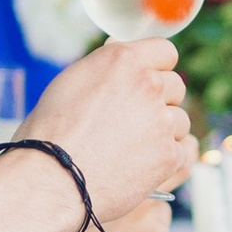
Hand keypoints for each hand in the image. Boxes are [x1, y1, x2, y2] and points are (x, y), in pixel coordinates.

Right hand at [23, 39, 194, 211]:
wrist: (51, 179)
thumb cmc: (49, 134)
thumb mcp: (71, 82)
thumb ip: (105, 68)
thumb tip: (120, 54)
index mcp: (122, 60)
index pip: (165, 51)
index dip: (156, 68)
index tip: (148, 83)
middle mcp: (147, 84)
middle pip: (176, 86)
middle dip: (161, 101)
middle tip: (134, 121)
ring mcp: (161, 120)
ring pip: (180, 121)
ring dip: (164, 132)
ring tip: (132, 148)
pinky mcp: (168, 154)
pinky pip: (182, 151)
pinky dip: (166, 159)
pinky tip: (142, 165)